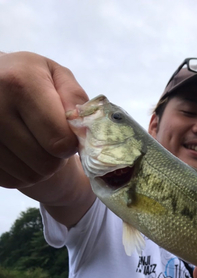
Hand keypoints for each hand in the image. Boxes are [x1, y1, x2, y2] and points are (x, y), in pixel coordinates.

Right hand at [0, 51, 87, 188]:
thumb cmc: (28, 78)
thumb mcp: (56, 75)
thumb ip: (75, 98)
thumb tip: (82, 129)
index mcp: (19, 84)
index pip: (60, 141)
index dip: (72, 142)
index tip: (68, 132)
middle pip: (47, 164)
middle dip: (57, 156)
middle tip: (50, 138)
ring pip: (30, 176)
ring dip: (40, 166)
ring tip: (33, 141)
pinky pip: (12, 180)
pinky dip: (22, 171)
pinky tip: (18, 150)